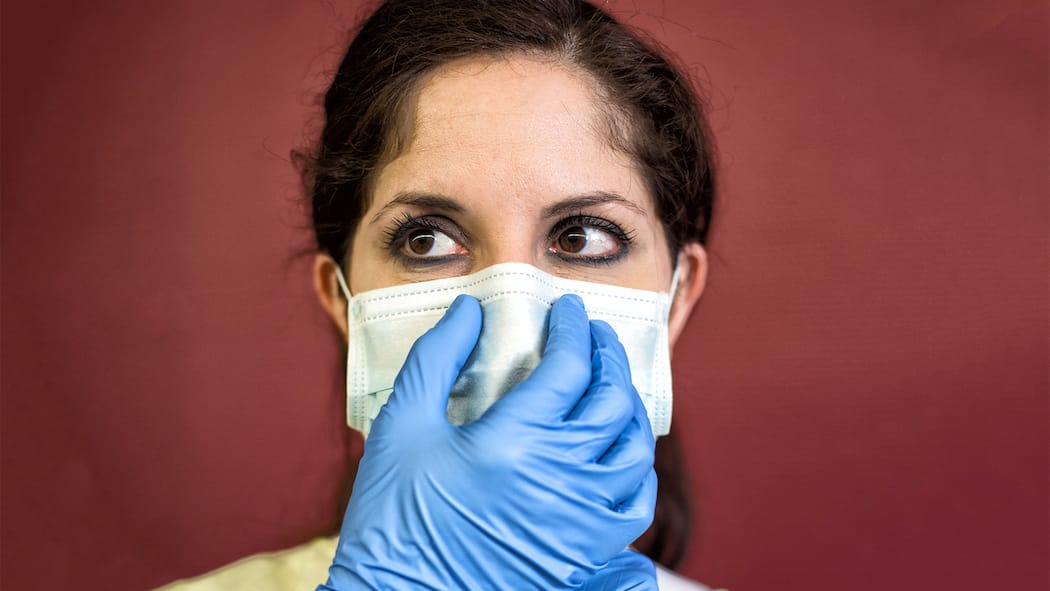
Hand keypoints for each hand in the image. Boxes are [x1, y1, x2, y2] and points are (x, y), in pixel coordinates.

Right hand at [321, 294, 656, 589]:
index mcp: (515, 442)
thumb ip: (437, 358)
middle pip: (613, 402)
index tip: (569, 309)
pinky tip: (618, 453)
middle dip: (609, 357)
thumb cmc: (392, 519)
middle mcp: (560, 480)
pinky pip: (634, 507)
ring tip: (612, 385)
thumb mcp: (401, 427)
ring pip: (634, 451)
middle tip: (596, 335)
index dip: (574, 328)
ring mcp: (579, 524)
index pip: (569, 366)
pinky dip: (636, 470)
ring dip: (629, 407)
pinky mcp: (582, 556)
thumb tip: (470, 311)